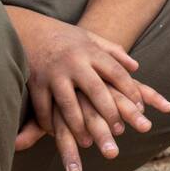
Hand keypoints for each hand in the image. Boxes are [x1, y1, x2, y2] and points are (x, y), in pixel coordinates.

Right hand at [12, 14, 169, 170]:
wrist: (29, 28)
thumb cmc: (66, 37)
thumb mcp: (91, 38)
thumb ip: (114, 52)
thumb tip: (136, 67)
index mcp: (91, 51)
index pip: (116, 73)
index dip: (130, 91)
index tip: (141, 109)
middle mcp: (74, 62)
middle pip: (97, 90)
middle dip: (110, 112)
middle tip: (120, 132)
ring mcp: (53, 74)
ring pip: (69, 104)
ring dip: (79, 125)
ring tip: (89, 142)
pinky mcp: (35, 83)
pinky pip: (43, 108)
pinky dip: (48, 123)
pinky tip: (55, 135)